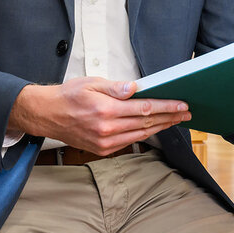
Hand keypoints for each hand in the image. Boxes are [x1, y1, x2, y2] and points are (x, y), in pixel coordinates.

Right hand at [9, 77, 189, 154]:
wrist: (47, 115)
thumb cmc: (69, 95)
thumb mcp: (91, 82)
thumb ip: (116, 87)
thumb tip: (135, 88)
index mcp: (105, 110)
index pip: (144, 108)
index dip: (166, 107)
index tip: (181, 104)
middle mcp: (107, 129)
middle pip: (147, 123)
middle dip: (169, 117)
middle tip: (186, 113)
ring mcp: (105, 142)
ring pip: (141, 134)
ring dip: (161, 127)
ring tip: (176, 120)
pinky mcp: (103, 149)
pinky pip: (130, 142)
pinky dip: (145, 134)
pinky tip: (155, 128)